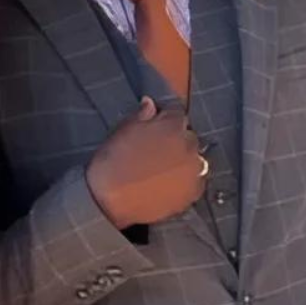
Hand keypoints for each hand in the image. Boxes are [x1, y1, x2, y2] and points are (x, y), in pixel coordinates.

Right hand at [86, 97, 206, 228]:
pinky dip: (186, 180)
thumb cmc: (111, 163)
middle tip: (157, 152)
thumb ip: (142, 115)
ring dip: (183, 160)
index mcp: (172, 125)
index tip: (157, 126)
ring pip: (195, 158)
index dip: (165, 119)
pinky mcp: (193, 191)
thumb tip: (150, 104)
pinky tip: (168, 184)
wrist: (108, 200)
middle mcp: (188, 144)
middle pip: (188, 136)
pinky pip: (197, 180)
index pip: (177, 113)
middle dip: (175, 140)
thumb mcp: (122, 131)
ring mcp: (193, 169)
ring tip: (162, 170)